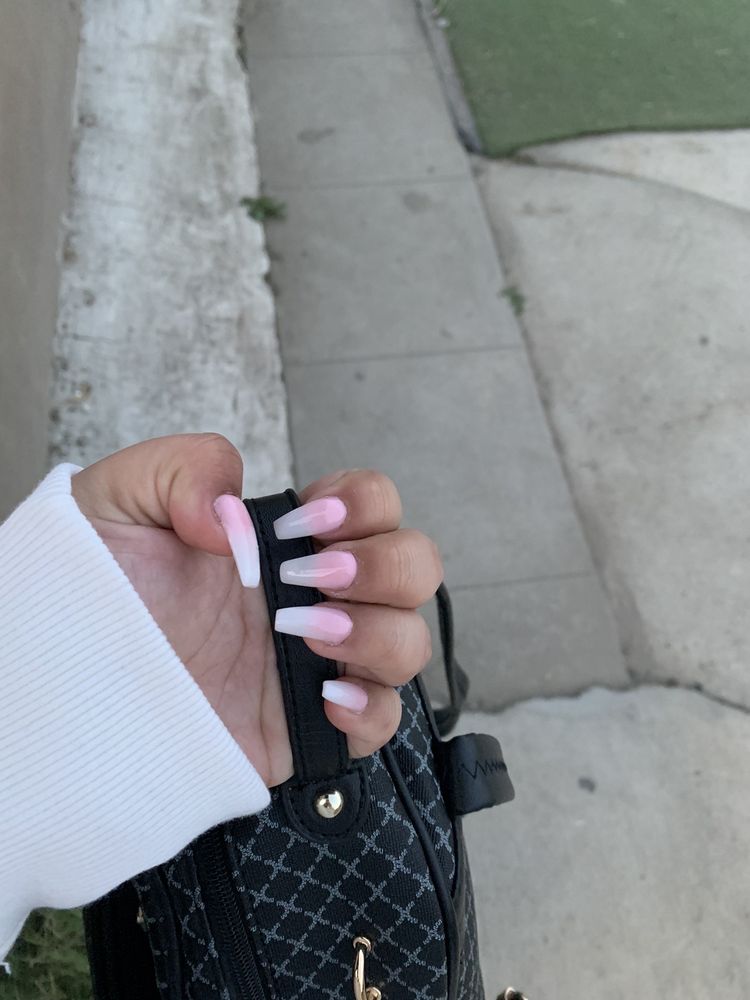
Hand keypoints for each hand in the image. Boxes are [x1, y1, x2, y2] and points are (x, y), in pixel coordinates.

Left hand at [71, 434, 442, 788]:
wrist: (69, 686)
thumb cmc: (90, 594)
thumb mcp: (120, 502)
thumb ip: (186, 469)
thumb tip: (238, 515)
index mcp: (285, 540)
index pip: (374, 503)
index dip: (363, 505)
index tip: (310, 523)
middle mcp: (315, 595)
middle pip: (416, 567)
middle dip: (383, 568)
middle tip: (309, 580)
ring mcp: (318, 660)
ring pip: (410, 641)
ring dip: (376, 634)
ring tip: (303, 636)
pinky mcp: (310, 725)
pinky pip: (383, 721)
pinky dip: (371, 709)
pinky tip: (324, 697)